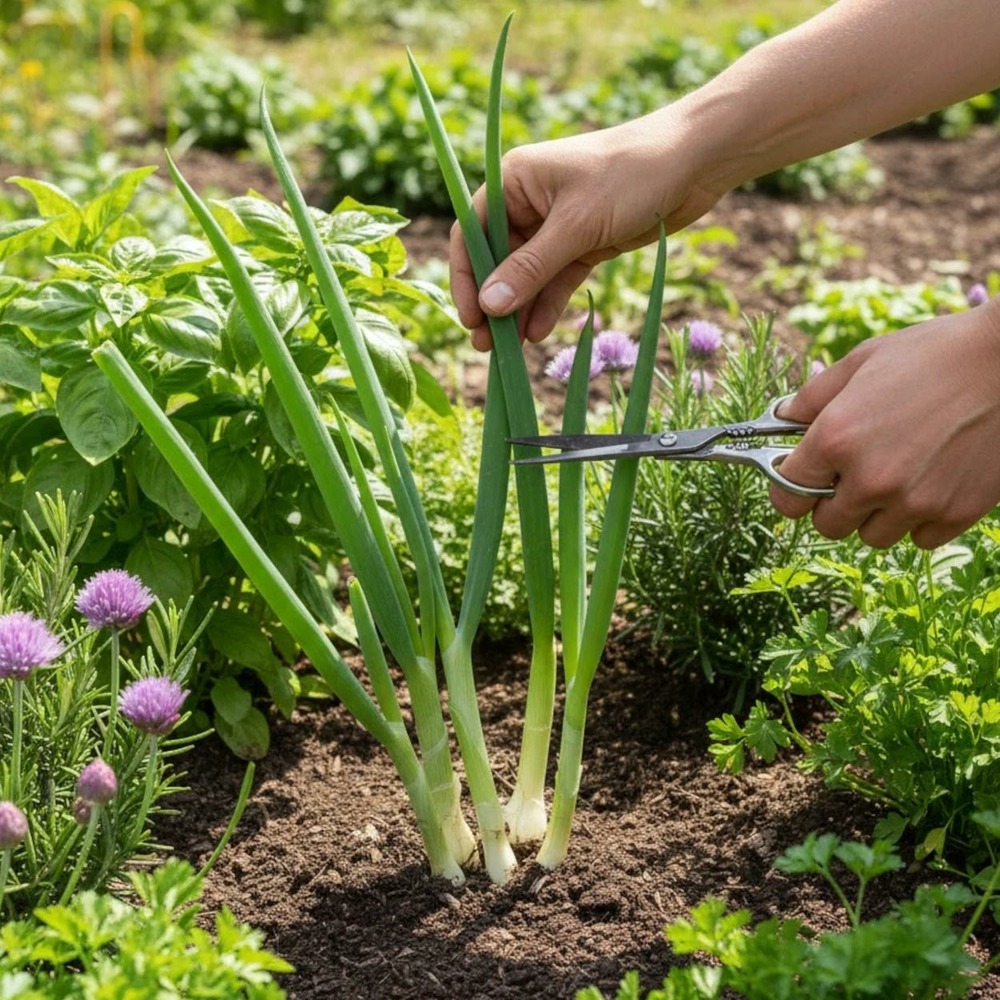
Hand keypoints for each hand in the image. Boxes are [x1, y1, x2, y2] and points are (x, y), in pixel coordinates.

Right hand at [450, 118, 723, 350]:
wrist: (695, 162)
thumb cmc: (631, 176)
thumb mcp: (576, 226)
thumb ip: (531, 268)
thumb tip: (489, 306)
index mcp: (514, 180)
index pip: (473, 233)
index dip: (467, 277)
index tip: (472, 317)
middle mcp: (529, 201)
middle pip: (497, 259)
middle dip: (494, 301)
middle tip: (487, 345)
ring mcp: (556, 224)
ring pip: (527, 275)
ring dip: (519, 310)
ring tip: (511, 349)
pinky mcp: (584, 243)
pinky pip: (556, 279)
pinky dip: (547, 304)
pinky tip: (538, 333)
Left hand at [770, 302, 999, 548]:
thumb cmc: (935, 352)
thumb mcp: (862, 360)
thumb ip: (812, 397)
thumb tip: (781, 419)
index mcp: (836, 439)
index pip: (786, 496)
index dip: (789, 488)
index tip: (801, 479)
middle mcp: (870, 479)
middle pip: (827, 525)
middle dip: (832, 504)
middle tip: (852, 475)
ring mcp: (914, 502)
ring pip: (872, 536)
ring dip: (876, 515)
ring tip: (897, 475)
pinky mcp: (955, 514)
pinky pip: (918, 539)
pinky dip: (919, 520)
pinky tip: (931, 482)